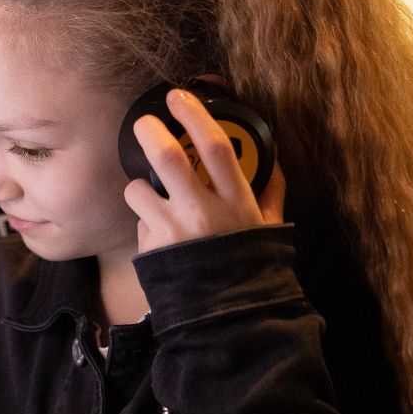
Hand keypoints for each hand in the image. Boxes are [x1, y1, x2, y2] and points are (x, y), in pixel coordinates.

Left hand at [124, 87, 287, 252]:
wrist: (227, 317)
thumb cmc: (249, 267)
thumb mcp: (268, 229)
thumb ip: (269, 194)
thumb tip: (274, 162)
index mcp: (235, 203)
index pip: (216, 148)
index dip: (196, 116)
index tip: (179, 96)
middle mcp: (202, 214)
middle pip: (167, 157)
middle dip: (150, 132)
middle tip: (142, 123)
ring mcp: (172, 232)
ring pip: (139, 190)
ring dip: (140, 189)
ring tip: (153, 202)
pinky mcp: (149, 249)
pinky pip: (139, 223)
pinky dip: (146, 223)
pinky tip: (163, 239)